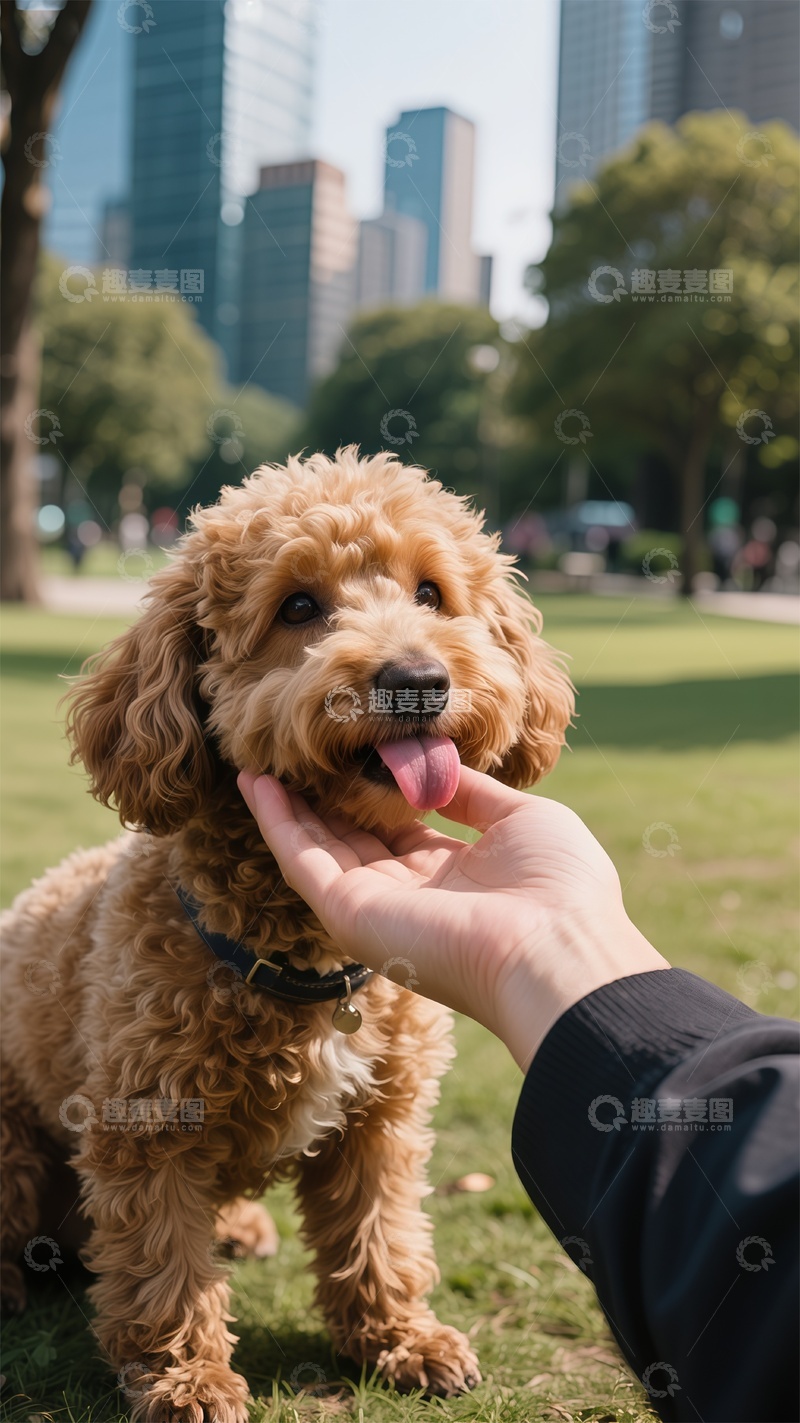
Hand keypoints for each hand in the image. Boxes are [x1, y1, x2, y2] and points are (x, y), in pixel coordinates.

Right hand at [238, 767, 667, 1069]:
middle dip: (323, 799)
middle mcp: (412, 898)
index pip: (404, 831)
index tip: (356, 753)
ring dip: (286, 806)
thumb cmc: (561, 887)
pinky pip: (302, 860)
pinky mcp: (351, 914)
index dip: (377, 792)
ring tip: (260, 762)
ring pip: (319, 848)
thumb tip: (437, 762)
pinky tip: (256, 782)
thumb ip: (473, 794)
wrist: (560, 950)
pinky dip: (276, 820)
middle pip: (354, 840)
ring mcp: (378, 908)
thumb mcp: (523, 820)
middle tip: (293, 754)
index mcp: (457, 878)